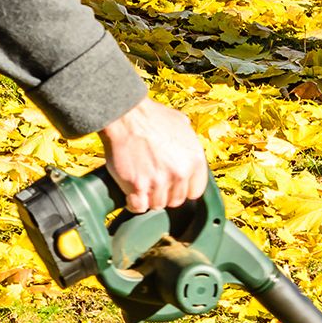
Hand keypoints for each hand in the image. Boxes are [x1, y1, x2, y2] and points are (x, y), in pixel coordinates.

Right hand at [99, 98, 208, 212]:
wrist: (126, 115)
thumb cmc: (151, 117)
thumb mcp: (181, 124)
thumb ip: (190, 144)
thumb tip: (189, 152)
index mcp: (195, 160)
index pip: (195, 191)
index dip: (182, 189)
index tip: (172, 185)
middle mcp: (180, 173)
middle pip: (176, 200)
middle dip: (165, 193)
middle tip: (152, 181)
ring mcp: (159, 181)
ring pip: (157, 205)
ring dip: (148, 198)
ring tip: (141, 183)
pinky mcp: (138, 186)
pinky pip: (139, 207)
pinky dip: (133, 203)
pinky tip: (131, 194)